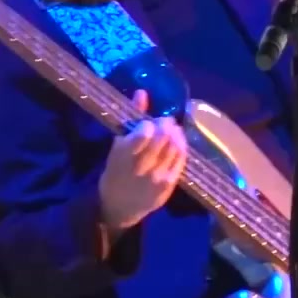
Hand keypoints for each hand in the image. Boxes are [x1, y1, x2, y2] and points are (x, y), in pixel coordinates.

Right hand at [98, 89, 187, 231]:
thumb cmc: (116, 171)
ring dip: (175, 134)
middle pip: (163, 137)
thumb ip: (130, 118)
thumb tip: (142, 92)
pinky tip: (178, 142)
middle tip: (164, 122)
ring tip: (172, 130)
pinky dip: (181, 147)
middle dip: (165, 125)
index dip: (150, 123)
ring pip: (175, 147)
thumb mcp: (117, 145)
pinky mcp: (169, 184)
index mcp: (124, 155)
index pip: (144, 133)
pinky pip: (181, 160)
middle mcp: (141, 166)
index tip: (149, 123)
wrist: (119, 205)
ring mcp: (157, 176)